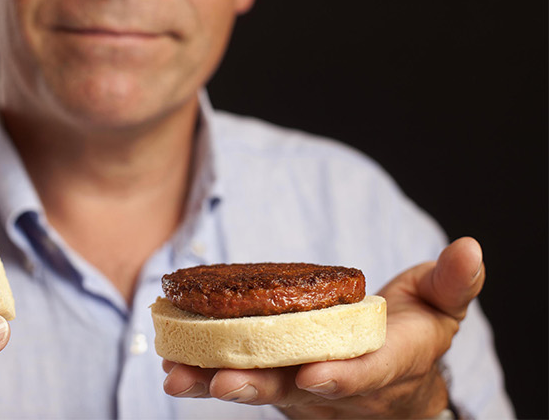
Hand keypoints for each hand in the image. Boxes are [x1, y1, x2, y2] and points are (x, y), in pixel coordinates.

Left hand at [161, 237, 484, 418]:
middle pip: (294, 390)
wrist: (393, 382)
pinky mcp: (268, 381)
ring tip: (177, 377)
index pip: (362, 374)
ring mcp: (297, 389)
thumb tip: (469, 248)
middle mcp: (334, 386)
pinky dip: (200, 375)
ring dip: (214, 383)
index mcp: (383, 366)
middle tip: (224, 382)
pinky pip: (232, 379)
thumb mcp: (441, 307)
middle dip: (258, 386)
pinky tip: (169, 367)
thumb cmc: (415, 333)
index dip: (339, 376)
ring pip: (255, 388)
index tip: (313, 374)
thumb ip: (452, 283)